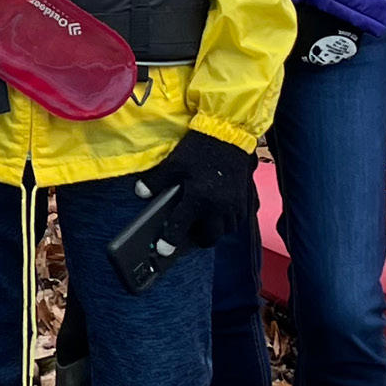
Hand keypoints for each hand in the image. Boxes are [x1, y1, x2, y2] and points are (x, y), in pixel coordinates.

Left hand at [163, 130, 253, 246]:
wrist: (230, 134)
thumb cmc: (200, 148)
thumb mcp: (174, 163)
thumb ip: (156, 181)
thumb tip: (139, 193)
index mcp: (198, 198)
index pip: (181, 226)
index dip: (170, 241)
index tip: (165, 251)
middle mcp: (219, 206)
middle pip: (210, 236)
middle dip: (199, 238)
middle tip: (190, 232)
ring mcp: (235, 204)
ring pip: (227, 230)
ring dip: (215, 230)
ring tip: (205, 222)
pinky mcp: (246, 198)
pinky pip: (239, 220)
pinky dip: (230, 221)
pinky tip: (222, 213)